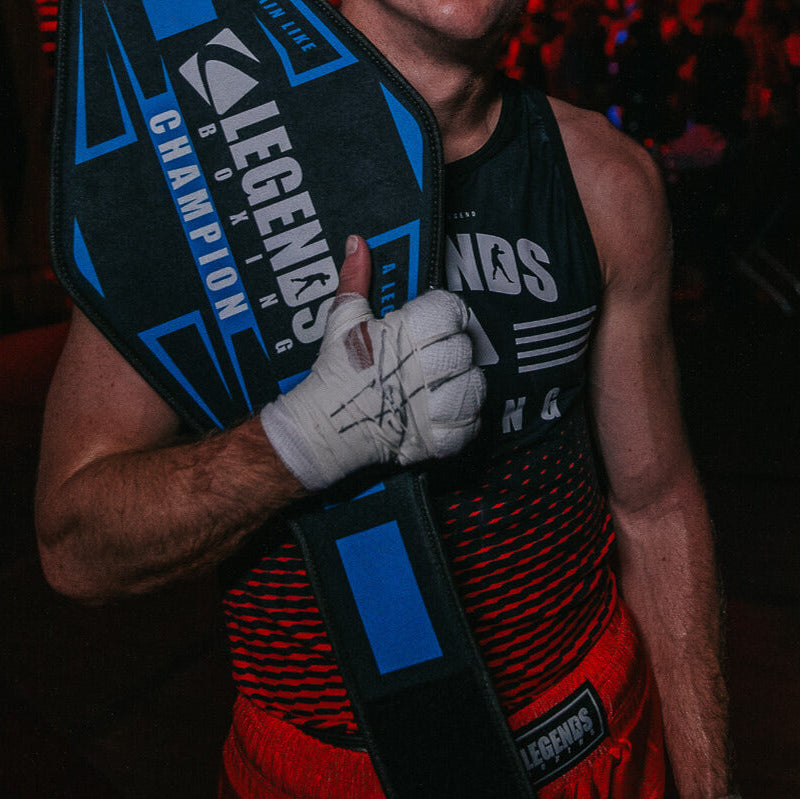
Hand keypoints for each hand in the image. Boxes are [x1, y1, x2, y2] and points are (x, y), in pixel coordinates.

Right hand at [261, 235, 485, 491]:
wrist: (324, 425)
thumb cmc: (335, 370)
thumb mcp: (343, 319)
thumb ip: (356, 278)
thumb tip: (357, 241)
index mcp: (405, 333)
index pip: (451, 309)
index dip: (448, 313)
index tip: (439, 321)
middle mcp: (423, 367)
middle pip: (464, 347)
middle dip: (455, 348)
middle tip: (439, 354)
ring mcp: (430, 406)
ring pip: (474, 386)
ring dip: (465, 383)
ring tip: (447, 382)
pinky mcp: (434, 438)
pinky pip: (469, 425)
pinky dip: (465, 420)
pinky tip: (450, 412)